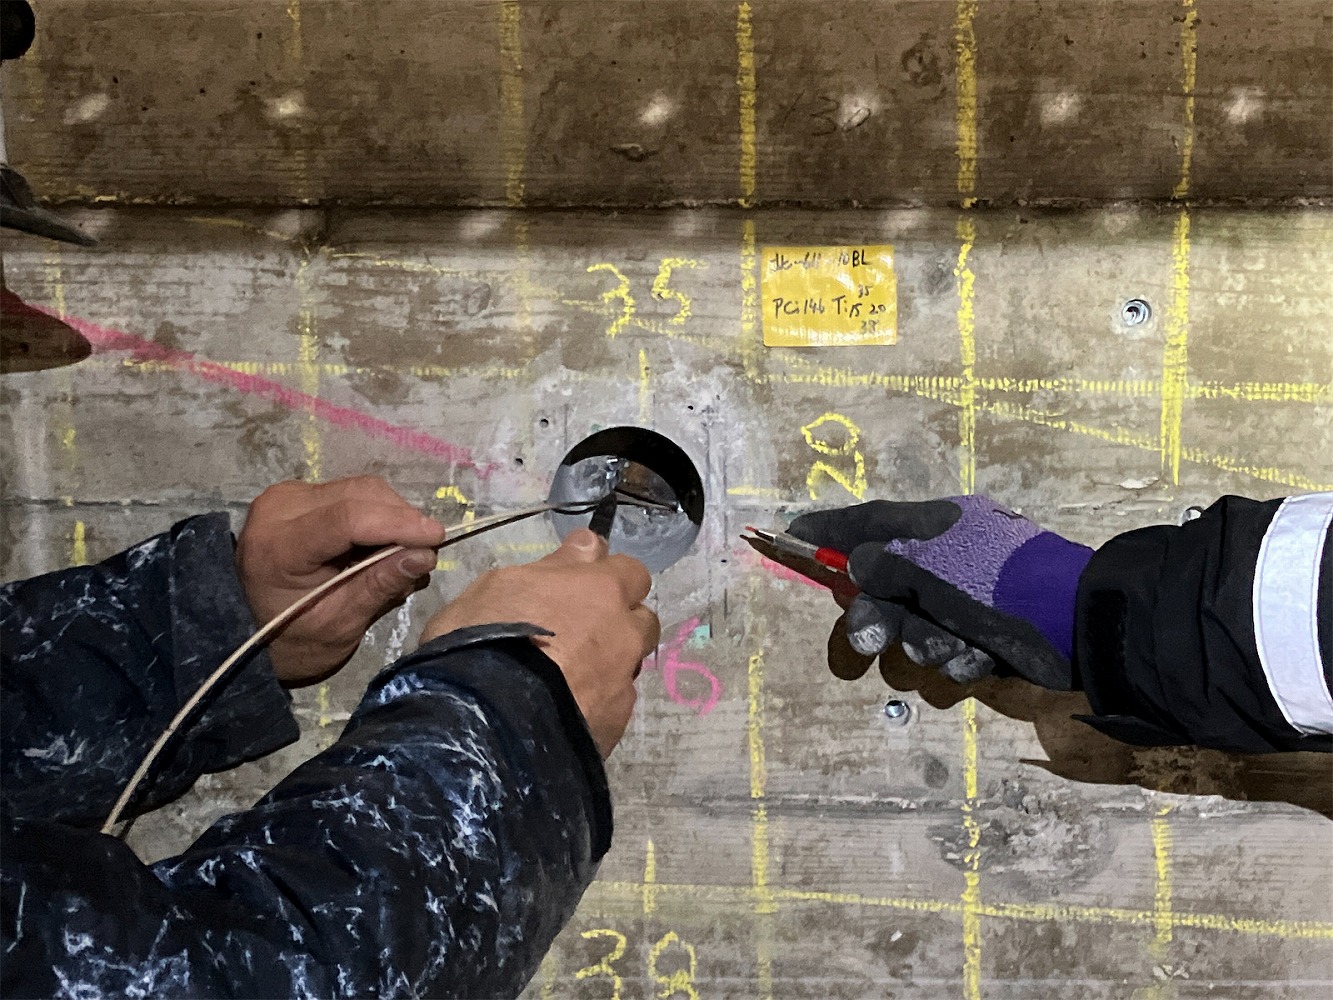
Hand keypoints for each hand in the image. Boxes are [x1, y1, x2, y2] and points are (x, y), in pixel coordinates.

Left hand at [236, 476, 445, 685]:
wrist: (247, 630)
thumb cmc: (292, 639)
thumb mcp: (339, 625)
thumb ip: (380, 586)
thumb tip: (425, 555)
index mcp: (279, 547)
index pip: (348, 518)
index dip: (398, 523)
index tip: (437, 538)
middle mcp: (279, 508)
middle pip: (361, 494)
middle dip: (401, 521)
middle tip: (423, 556)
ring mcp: (287, 495)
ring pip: (362, 489)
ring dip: (392, 518)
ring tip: (399, 556)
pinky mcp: (298, 494)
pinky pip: (352, 493)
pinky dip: (376, 516)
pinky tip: (378, 546)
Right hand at [420, 529, 659, 757]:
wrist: (485, 723)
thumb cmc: (482, 640)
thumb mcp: (501, 585)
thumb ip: (555, 566)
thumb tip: (589, 545)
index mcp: (601, 591)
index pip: (630, 571)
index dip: (608, 578)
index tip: (582, 586)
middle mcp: (623, 634)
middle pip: (641, 620)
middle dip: (620, 622)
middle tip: (579, 633)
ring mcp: (622, 682)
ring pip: (630, 664)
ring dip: (612, 663)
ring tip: (570, 677)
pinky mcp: (614, 725)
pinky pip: (615, 704)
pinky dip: (597, 702)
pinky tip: (566, 711)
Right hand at [788, 497, 1092, 689]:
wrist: (1082, 626)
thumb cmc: (1001, 583)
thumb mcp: (933, 569)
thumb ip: (883, 568)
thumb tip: (850, 564)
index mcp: (934, 528)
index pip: (867, 522)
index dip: (827, 532)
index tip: (789, 538)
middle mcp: (944, 562)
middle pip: (881, 592)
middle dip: (877, 622)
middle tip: (869, 643)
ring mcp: (965, 604)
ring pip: (912, 634)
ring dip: (926, 647)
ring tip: (953, 647)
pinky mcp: (985, 642)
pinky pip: (947, 659)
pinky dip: (960, 663)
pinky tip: (980, 659)